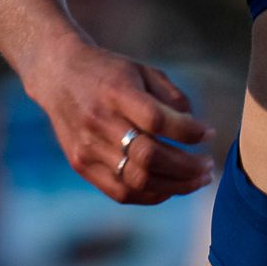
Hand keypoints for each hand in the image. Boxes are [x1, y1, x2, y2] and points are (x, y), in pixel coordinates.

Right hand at [31, 44, 214, 203]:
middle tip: (208, 165)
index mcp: (116, 91)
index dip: (189, 132)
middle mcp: (99, 121)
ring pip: (138, 180)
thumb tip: (197, 130)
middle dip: (188, 166)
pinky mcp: (81, 165)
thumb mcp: (142, 70)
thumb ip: (172, 97)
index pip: (157, 120)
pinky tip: (171, 187)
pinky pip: (121, 192)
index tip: (208, 133)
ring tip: (197, 180)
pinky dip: (152, 195)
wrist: (57, 75)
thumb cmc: (109, 72)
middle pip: (150, 156)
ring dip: (176, 185)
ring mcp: (87, 147)